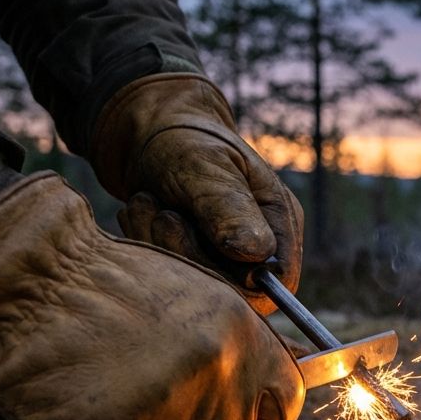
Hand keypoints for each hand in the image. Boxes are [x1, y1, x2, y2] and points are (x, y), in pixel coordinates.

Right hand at [0, 173, 304, 419]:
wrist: (25, 284)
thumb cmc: (110, 288)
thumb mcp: (199, 301)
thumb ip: (241, 353)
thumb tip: (271, 406)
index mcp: (243, 342)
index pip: (282, 411)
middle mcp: (214, 382)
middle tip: (143, 396)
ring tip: (104, 393)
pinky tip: (74, 414)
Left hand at [91, 73, 303, 315]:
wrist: (146, 131)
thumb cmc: (183, 139)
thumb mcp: (205, 166)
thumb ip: (230, 209)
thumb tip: (258, 255)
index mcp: (278, 219)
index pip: (277, 279)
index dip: (237, 278)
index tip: (188, 236)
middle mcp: (259, 242)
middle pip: (235, 287)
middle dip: (186, 253)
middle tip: (159, 213)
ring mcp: (225, 253)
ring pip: (198, 283)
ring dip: (161, 245)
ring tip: (146, 203)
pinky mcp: (194, 257)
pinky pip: (173, 275)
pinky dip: (149, 245)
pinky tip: (142, 213)